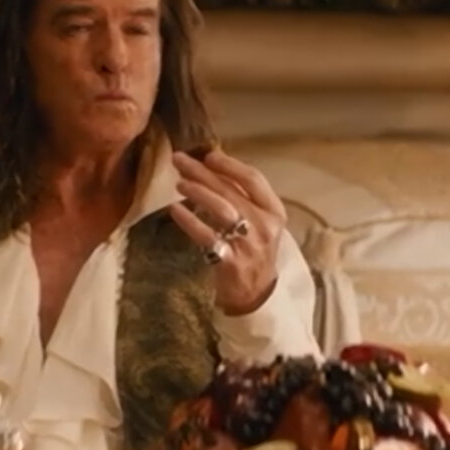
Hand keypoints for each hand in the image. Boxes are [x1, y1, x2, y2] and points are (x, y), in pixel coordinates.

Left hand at [168, 148, 287, 314]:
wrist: (257, 294)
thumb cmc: (254, 251)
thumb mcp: (260, 222)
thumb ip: (243, 197)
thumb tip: (213, 165)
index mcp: (274, 211)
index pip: (253, 179)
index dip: (229, 165)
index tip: (208, 155)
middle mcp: (264, 226)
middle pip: (231, 191)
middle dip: (203, 172)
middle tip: (180, 160)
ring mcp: (248, 245)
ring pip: (221, 210)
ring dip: (197, 192)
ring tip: (179, 183)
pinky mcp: (230, 262)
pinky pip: (207, 237)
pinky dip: (189, 221)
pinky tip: (175, 209)